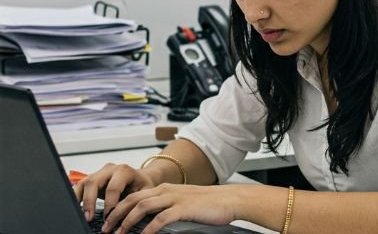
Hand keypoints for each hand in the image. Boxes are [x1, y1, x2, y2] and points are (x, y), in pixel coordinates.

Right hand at [73, 163, 155, 222]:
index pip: (112, 188)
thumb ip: (134, 203)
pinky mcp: (93, 179)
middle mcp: (110, 169)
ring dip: (80, 200)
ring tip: (80, 215)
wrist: (142, 178)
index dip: (109, 205)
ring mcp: (100, 173)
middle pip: (93, 182)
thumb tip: (123, 218)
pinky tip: (76, 208)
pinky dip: (76, 197)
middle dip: (89, 201)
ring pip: (84, 183)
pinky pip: (80, 186)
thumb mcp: (144, 193)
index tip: (108, 218)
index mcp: (124, 171)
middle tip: (89, 218)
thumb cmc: (143, 185)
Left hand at [101, 183, 239, 233]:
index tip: (108, 220)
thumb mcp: (183, 202)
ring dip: (127, 222)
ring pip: (143, 207)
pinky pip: (160, 219)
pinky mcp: (183, 209)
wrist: (230, 199)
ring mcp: (175, 198)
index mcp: (165, 189)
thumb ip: (166, 208)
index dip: (119, 208)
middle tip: (105, 228)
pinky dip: (149, 229)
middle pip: (133, 200)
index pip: (134, 196)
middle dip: (116, 215)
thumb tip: (150, 222)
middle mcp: (167, 191)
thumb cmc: (209, 204)